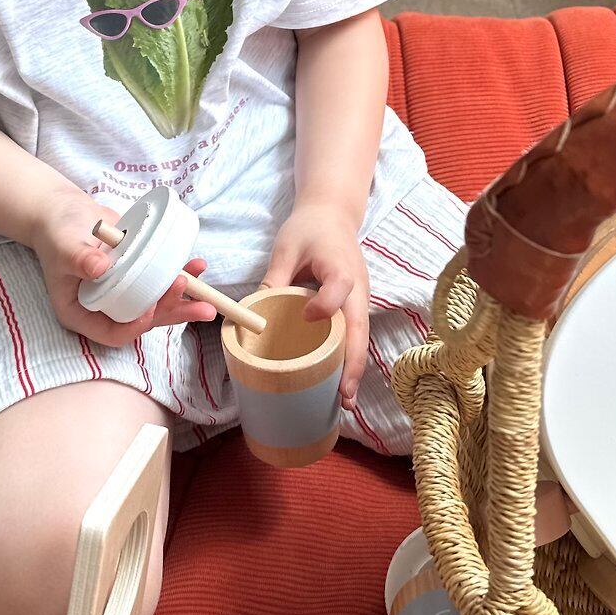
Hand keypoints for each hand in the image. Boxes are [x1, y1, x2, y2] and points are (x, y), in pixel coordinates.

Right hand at [30, 189, 216, 347]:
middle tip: (198, 305)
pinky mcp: (136, 274)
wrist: (66, 212)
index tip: (151, 308)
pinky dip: (179, 274)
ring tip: (207, 296)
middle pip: (142, 319)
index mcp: (82, 313)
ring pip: (156, 303)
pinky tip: (196, 266)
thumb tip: (99, 268)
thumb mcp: (64, 245)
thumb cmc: (57, 232)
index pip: (112, 332)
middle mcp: (105, 307)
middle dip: (172, 313)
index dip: (135, 325)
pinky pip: (159, 280)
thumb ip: (79, 258)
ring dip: (183, 299)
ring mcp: (123, 292)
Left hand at [260, 203, 369, 409]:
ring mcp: (360, 298)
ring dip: (354, 368)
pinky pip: (354, 334)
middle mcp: (357, 287)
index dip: (324, 305)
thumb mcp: (286, 246)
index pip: (339, 289)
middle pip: (360, 330)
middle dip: (352, 364)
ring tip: (343, 400)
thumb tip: (255, 313)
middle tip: (343, 397)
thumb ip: (275, 278)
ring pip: (361, 338)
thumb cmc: (309, 228)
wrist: (333, 214)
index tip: (307, 315)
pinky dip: (349, 358)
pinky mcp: (354, 305)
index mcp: (340, 267)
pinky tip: (339, 381)